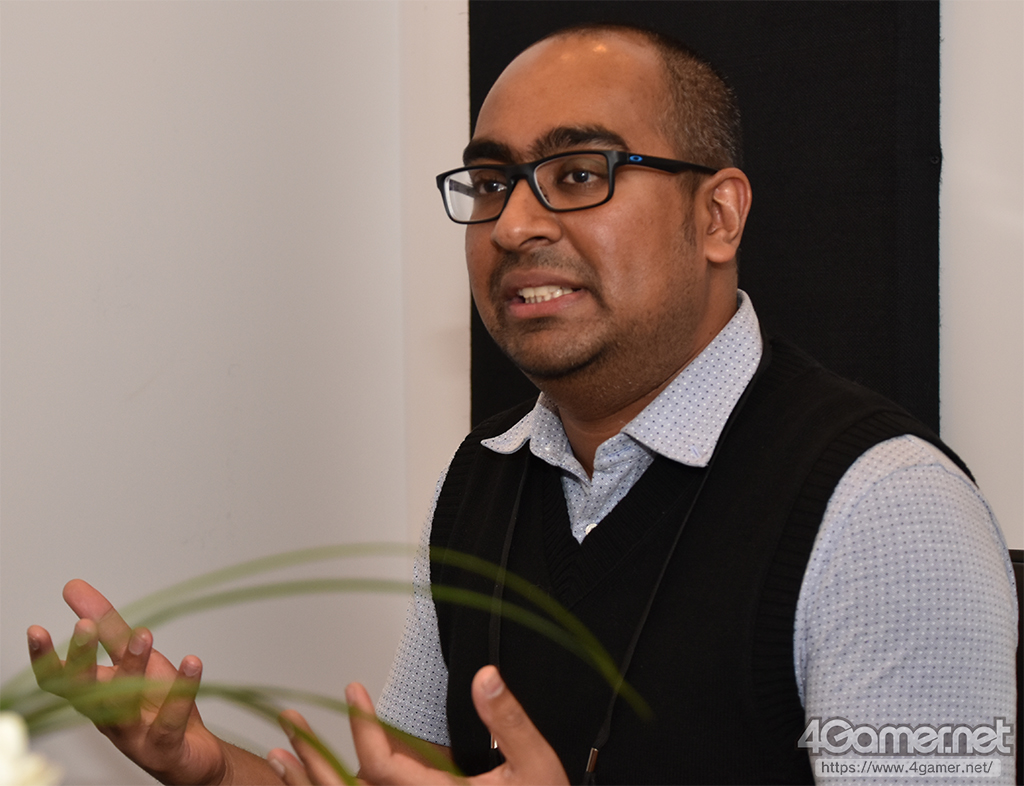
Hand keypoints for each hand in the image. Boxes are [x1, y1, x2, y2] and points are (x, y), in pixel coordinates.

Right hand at [28, 580, 228, 784]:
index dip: (45, 659)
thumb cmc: (154, 704)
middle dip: (82, 660)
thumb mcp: (131, 657)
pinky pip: (170, 720)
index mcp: (95, 694)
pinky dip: (181, 691)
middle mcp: (108, 716)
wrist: (190, 754)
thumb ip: (106, 626)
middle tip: (84, 626)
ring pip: (124, 706)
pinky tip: (192, 663)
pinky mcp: (165, 745)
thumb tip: (73, 586)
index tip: (37, 629)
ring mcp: (134, 734)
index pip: (60, 680)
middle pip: (85, 692)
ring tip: (145, 633)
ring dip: (132, 668)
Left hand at [267, 666, 567, 785]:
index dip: (362, 728)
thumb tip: (484, 675)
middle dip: (312, 757)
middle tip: (287, 722)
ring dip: (310, 783)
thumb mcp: (535, 765)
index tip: (352, 689)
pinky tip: (313, 780)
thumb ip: (509, 720)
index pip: (382, 768)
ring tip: (279, 755)